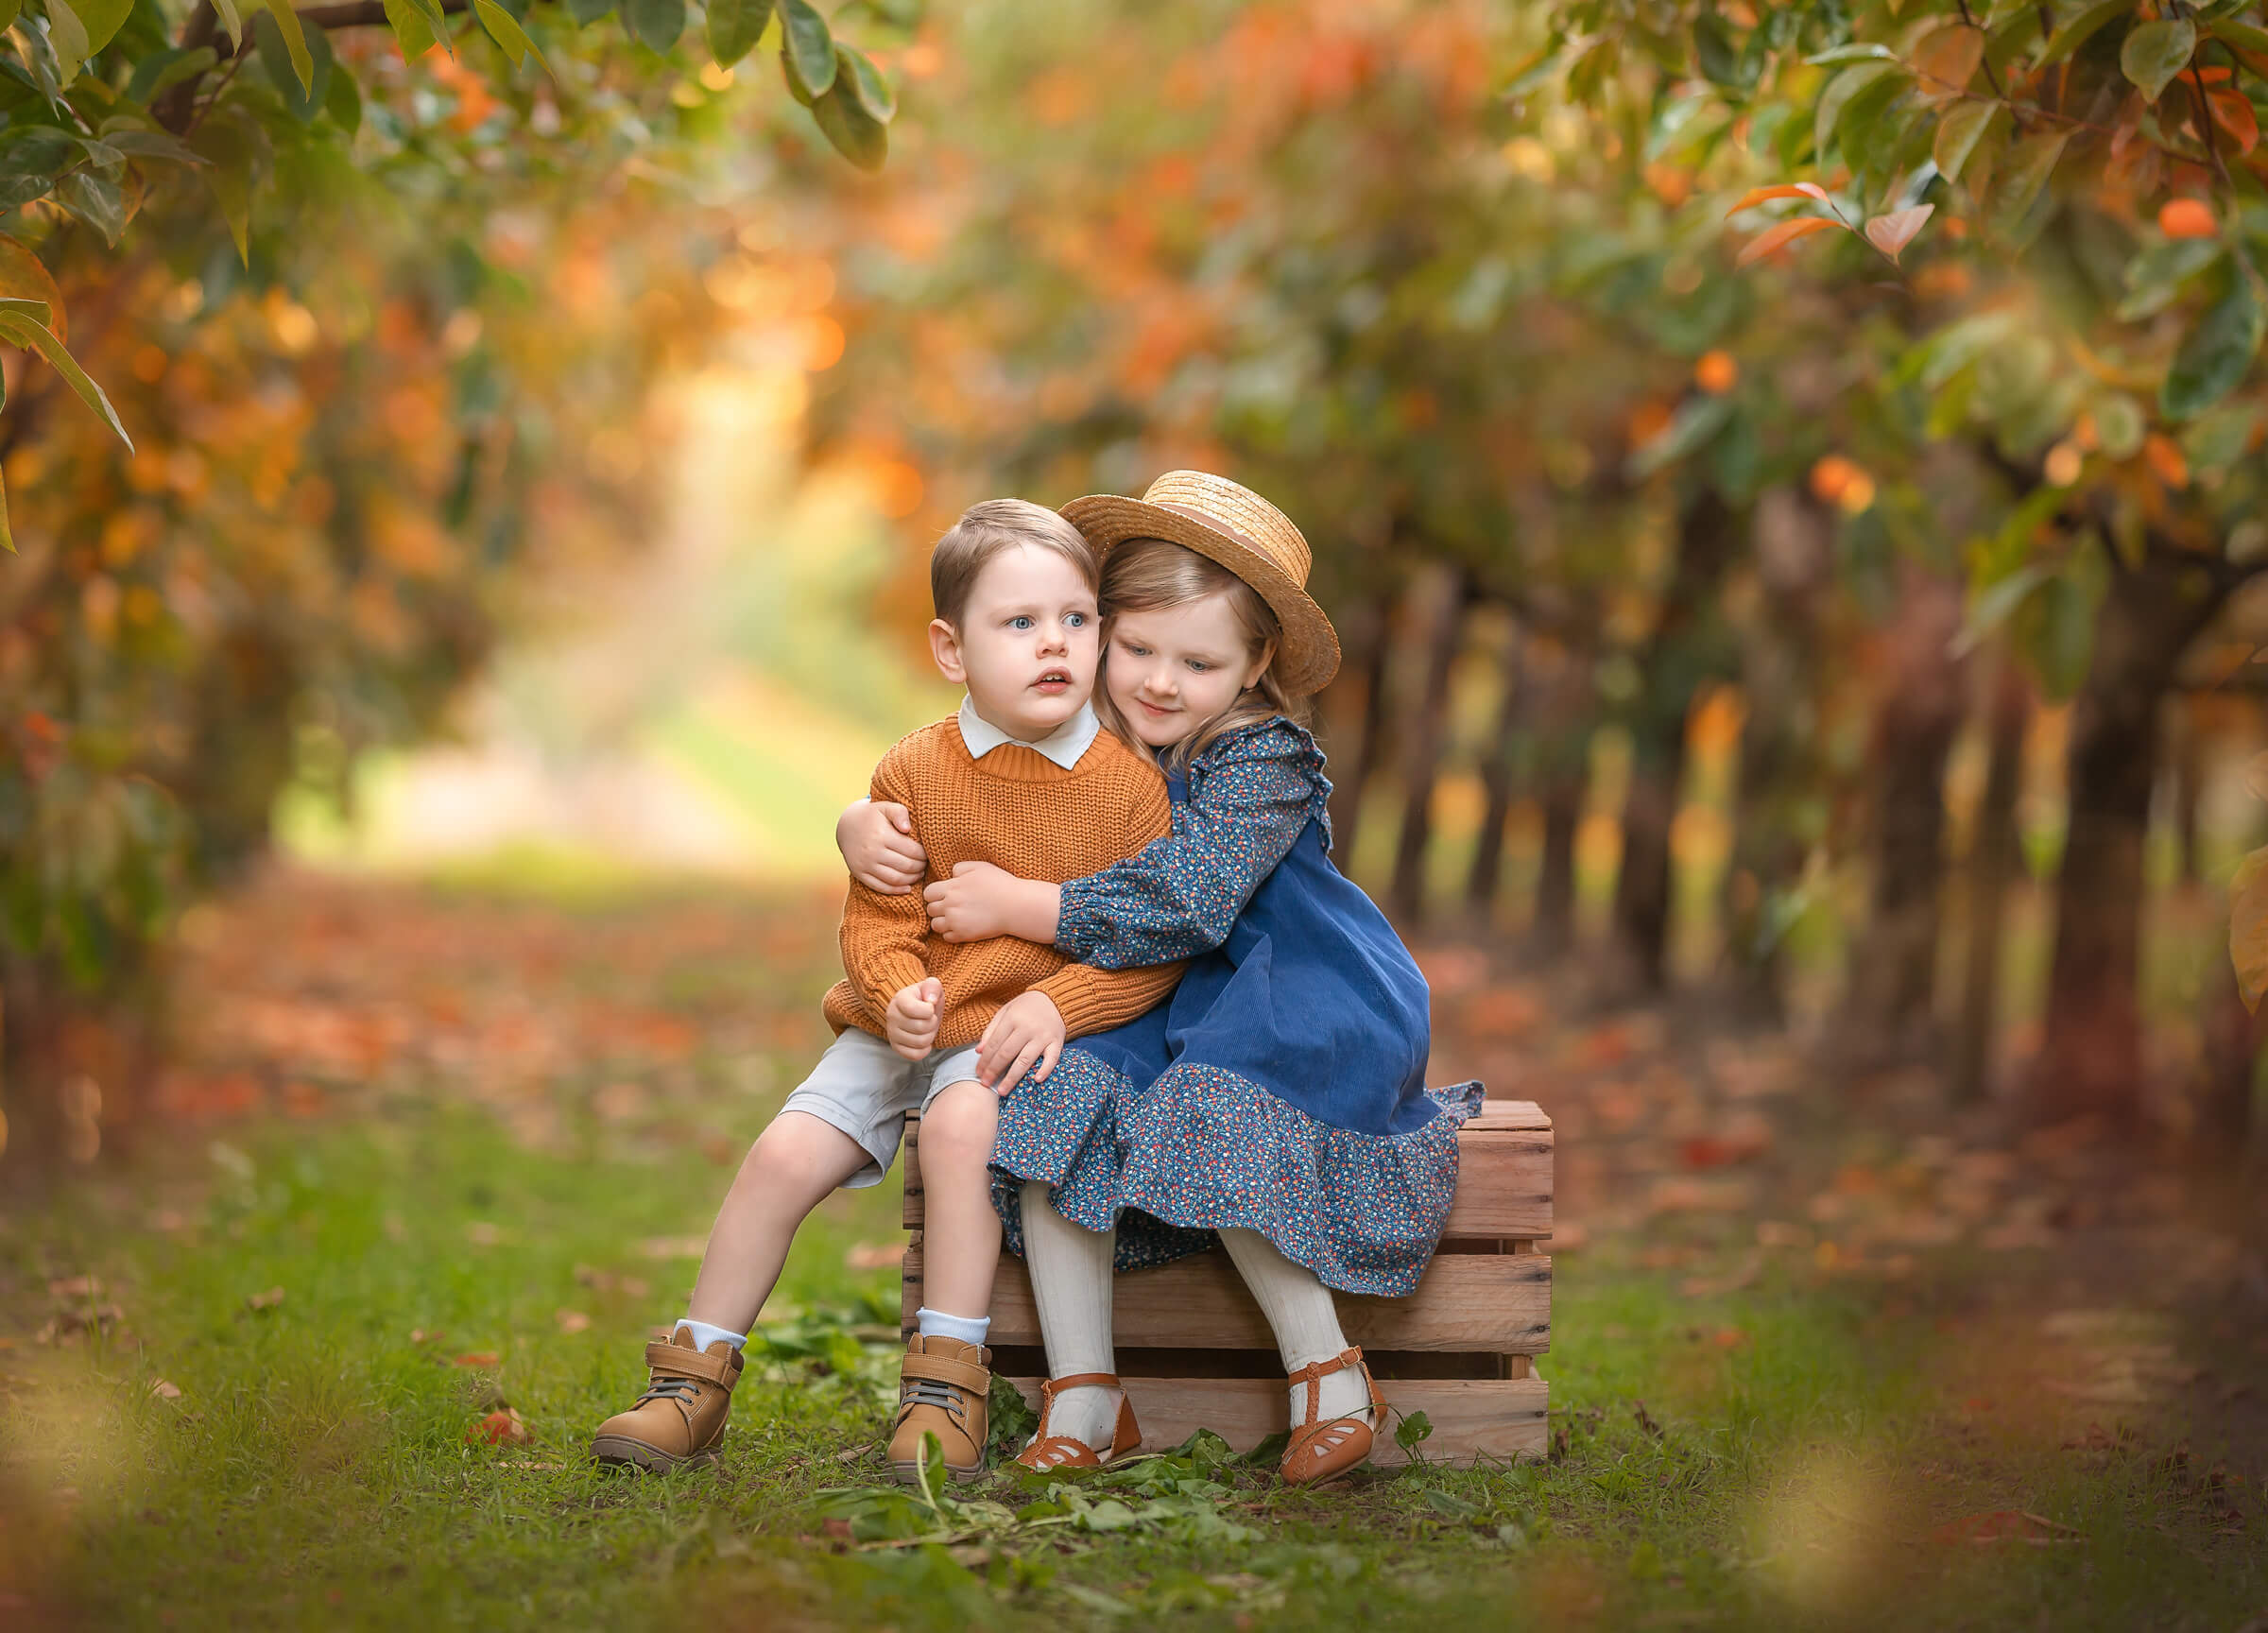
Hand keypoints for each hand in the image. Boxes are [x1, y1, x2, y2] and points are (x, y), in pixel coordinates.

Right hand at [839, 799, 925, 894]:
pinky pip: (881, 887)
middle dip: (920, 867)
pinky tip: (907, 887)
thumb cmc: (873, 816)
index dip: (924, 854)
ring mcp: (865, 864)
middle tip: (925, 864)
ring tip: (919, 873)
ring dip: (912, 879)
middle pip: (906, 866)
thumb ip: (900, 812)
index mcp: (881, 835)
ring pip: (895, 879)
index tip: (928, 853)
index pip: (912, 850)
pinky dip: (896, 890)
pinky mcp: (860, 874)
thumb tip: (908, 828)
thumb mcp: (886, 807)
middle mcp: (872, 851)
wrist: (847, 826)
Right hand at [884, 977, 942, 1059]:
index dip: (929, 1010)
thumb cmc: (925, 999)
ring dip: (930, 1035)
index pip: (913, 1009)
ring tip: (927, 1027)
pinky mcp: (896, 1047)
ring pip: (920, 1042)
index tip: (929, 1007)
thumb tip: (931, 1001)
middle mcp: (892, 1016)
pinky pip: (915, 1055)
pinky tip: (924, 1039)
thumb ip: (933, 986)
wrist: (917, 1010)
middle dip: (933, 1023)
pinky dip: (925, 1049)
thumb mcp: (931, 986)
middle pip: (921, 1027)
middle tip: (930, 1018)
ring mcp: (892, 1033)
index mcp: (900, 999)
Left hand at [925, 861, 1059, 943]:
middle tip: (952, 905)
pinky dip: (951, 933)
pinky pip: (946, 937)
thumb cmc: (1000, 884)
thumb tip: (950, 875)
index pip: (928, 893)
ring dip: (942, 921)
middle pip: (930, 909)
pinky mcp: (963, 935)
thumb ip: (959, 868)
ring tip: (955, 917)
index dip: (935, 893)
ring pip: (935, 925)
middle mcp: (950, 905)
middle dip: (938, 907)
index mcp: (952, 888)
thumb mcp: (980, 867)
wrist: (1015, 906)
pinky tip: (961, 926)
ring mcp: (956, 922)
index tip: (945, 894)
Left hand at [976, 991, 1064, 1094]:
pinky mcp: (1057, 1042)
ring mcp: (1043, 1036)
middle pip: (1007, 1054)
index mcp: (1012, 1019)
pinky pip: (1052, 1058)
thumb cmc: (1026, 1007)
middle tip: (985, 1084)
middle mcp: (1027, 1028)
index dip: (984, 1060)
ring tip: (1002, 1091)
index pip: (994, 1044)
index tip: (978, 1073)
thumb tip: (979, 1051)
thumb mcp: (1006, 1012)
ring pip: (1025, 1060)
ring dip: (1012, 1077)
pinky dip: (1045, 1070)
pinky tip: (1036, 1080)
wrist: (1055, 999)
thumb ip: (991, 1030)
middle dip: (994, 1071)